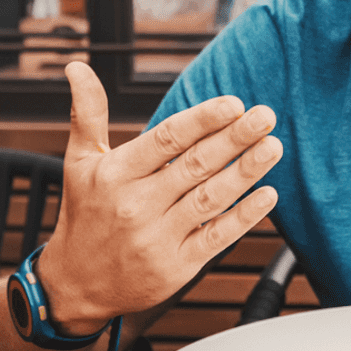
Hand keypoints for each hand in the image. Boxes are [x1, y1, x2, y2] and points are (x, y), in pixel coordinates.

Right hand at [38, 62, 282, 334]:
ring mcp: (158, 238)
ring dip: (246, 172)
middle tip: (266, 116)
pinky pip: (217, 237)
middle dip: (234, 139)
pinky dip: (244, 216)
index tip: (234, 103)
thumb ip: (87, 114)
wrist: (77, 285)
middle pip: (195, 166)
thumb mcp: (79, 163)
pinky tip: (268, 194)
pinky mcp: (178, 266)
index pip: (166, 140)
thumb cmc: (85, 215)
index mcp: (116, 174)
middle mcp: (136, 205)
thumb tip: (78, 66)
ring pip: (210, 199)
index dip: (202, 120)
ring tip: (273, 147)